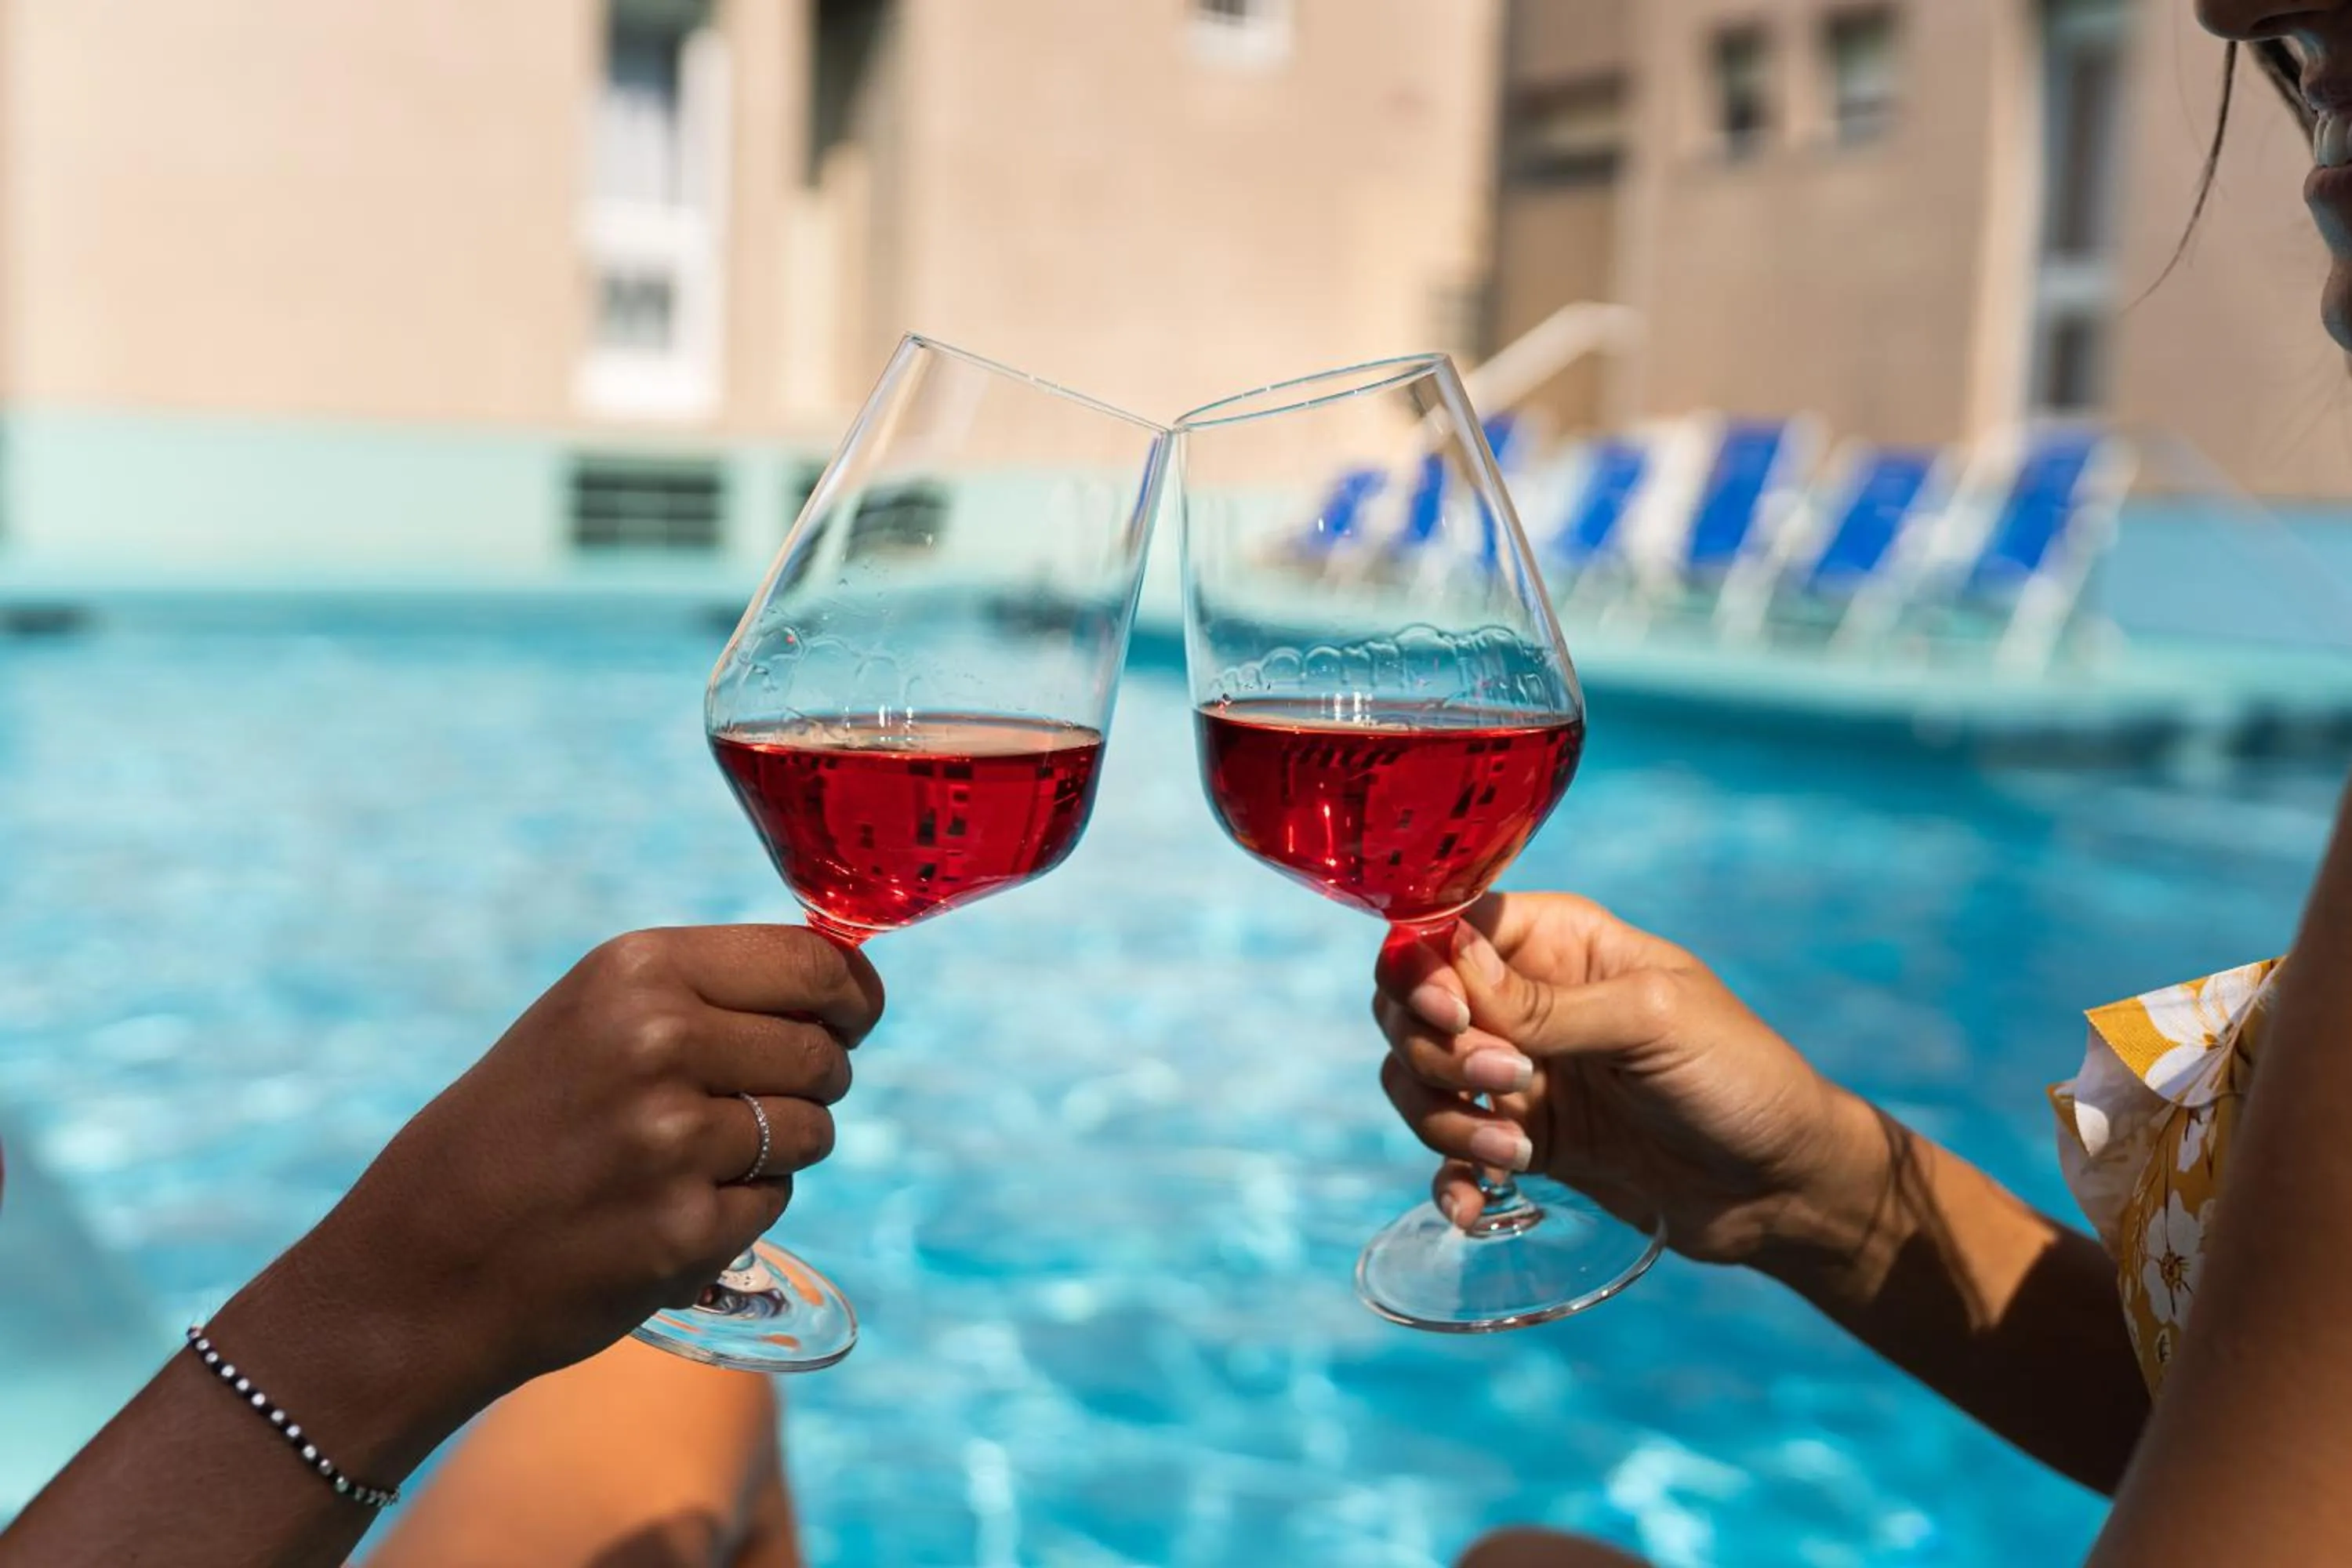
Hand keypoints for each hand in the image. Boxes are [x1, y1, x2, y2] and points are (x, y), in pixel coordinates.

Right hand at [212, 926, 882, 1465]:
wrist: (419, 1265)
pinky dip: (738, 1213)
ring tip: (682, 1161)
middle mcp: (658, 1041)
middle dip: (809, 1081)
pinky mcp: (685, 1230)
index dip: (852, 995)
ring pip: (814, 1131)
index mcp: (637, 970)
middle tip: (734, 1106)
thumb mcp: (594, 1018)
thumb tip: (852, 981)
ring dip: (775, 1151)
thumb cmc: (518, 1130)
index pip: (815, 963)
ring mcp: (672, 1139)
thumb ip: (711, 991)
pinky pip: (776, 1202)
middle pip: (824, 1051)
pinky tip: (663, 1212)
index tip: (855, 1015)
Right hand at [1374, 894, 1879, 1265]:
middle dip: (1435, 1050)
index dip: (1423, 966)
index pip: (1445, 926)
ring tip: (1514, 1152)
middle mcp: (1526, 997)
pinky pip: (1450, 1151)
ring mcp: (1519, 1072)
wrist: (1784, 1188)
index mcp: (1558, 940)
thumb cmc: (1740, 1078)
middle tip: (1506, 1082)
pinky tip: (1476, 1203)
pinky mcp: (1523, 1140)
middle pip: (1412, 1003)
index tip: (1452, 1015)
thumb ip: (1545, 1002)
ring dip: (1442, 1118)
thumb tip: (1445, 960)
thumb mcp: (1652, 1022)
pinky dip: (1450, 1177)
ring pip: (1417, 1077)